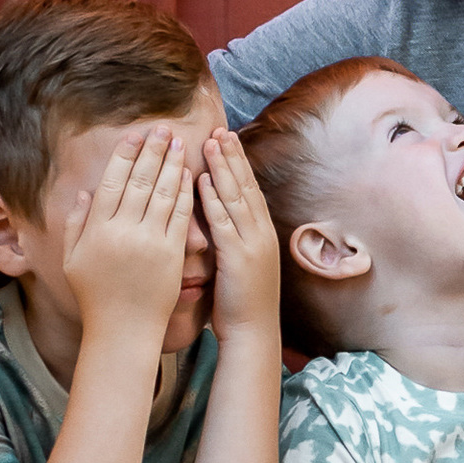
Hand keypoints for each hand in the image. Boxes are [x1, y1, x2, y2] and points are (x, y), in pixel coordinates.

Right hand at [62, 124, 194, 351]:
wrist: (123, 330)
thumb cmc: (95, 296)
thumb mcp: (72, 259)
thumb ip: (73, 224)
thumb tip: (82, 192)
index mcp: (97, 229)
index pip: (112, 181)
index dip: (125, 155)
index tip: (135, 136)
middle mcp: (122, 231)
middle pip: (140, 180)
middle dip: (152, 151)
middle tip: (162, 128)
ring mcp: (149, 242)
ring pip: (163, 193)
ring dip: (172, 165)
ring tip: (179, 144)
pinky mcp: (171, 254)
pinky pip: (180, 216)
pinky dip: (185, 193)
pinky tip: (190, 176)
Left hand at [197, 127, 283, 341]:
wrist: (253, 333)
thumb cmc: (241, 305)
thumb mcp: (241, 266)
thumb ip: (233, 241)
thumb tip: (220, 224)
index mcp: (261, 234)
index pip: (250, 190)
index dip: (239, 163)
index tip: (227, 139)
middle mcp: (260, 233)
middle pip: (245, 186)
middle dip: (233, 156)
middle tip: (221, 129)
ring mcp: (252, 244)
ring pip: (236, 197)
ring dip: (223, 168)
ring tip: (211, 142)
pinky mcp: (238, 258)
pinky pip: (223, 222)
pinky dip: (212, 199)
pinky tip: (202, 179)